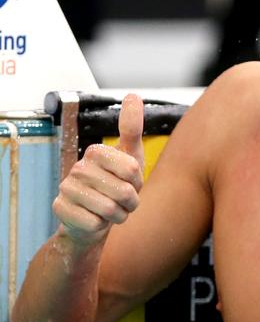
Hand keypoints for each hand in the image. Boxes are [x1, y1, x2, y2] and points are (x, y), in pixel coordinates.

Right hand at [52, 94, 144, 245]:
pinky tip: (94, 219)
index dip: (137, 182)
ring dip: (118, 215)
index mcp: (96, 151)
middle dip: (130, 202)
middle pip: (123, 191)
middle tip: (121, 200)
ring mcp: (66, 188)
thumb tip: (133, 95)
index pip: (132, 168)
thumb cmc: (116, 184)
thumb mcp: (131, 157)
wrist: (94, 218)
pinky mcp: (60, 209)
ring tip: (111, 210)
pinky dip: (101, 226)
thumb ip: (132, 128)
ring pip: (110, 209)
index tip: (129, 181)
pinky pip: (95, 224)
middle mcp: (78, 167)